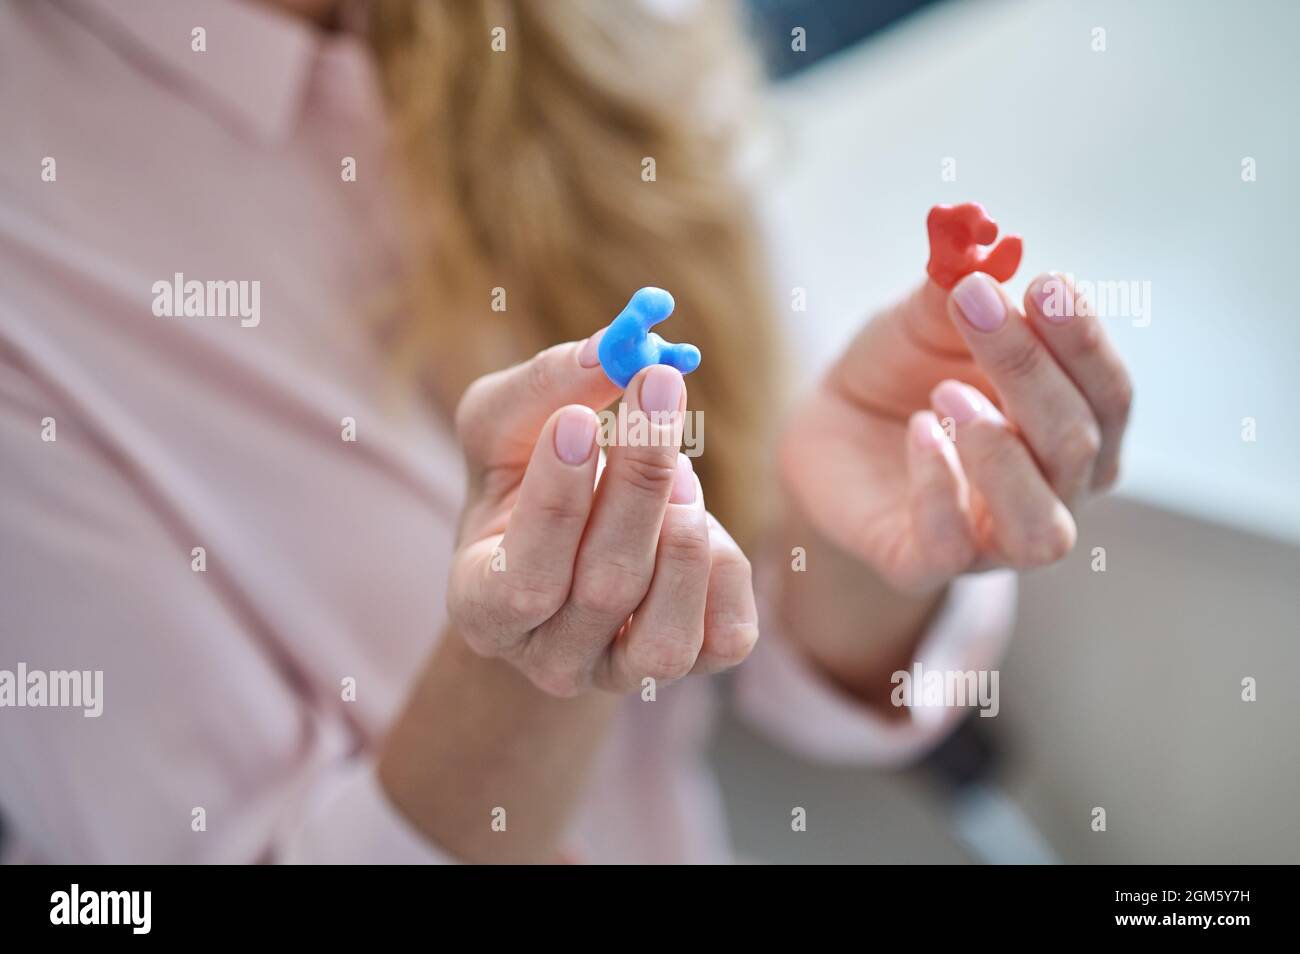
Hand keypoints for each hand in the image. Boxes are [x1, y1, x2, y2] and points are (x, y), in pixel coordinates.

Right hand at [448, 337, 758, 696]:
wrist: (563, 547)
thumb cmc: (523, 478)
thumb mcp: (506, 425)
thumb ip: (544, 387)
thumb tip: (610, 349)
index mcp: (483, 607)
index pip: (521, 581)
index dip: (555, 502)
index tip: (579, 417)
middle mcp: (549, 659)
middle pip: (606, 588)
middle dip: (639, 482)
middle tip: (660, 386)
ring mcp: (620, 673)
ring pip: (666, 631)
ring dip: (681, 532)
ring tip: (676, 466)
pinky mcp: (692, 667)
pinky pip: (726, 635)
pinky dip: (724, 566)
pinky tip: (693, 517)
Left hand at [780, 272, 1132, 594]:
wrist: (825, 431)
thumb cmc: (899, 374)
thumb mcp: (923, 322)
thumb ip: (957, 289)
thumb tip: (980, 238)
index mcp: (1075, 428)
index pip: (1108, 395)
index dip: (1084, 341)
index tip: (1043, 282)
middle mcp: (1052, 492)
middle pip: (1077, 447)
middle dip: (1031, 371)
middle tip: (978, 305)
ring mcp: (993, 540)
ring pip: (1041, 526)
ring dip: (1003, 453)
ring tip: (948, 393)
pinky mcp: (923, 563)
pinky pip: (952, 545)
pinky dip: (939, 487)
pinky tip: (916, 431)